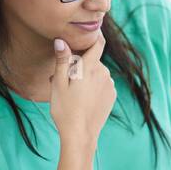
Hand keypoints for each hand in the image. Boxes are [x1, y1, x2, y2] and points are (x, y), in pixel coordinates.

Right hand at [48, 31, 115, 145]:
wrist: (81, 135)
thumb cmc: (65, 110)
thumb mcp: (58, 84)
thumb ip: (62, 61)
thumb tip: (61, 40)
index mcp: (90, 68)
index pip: (98, 43)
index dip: (94, 35)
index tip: (85, 34)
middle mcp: (104, 73)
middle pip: (92, 60)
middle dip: (78, 65)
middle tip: (61, 78)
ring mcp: (109, 85)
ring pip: (96, 72)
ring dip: (85, 76)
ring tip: (70, 92)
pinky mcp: (112, 95)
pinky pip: (101, 84)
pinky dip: (92, 86)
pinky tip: (82, 99)